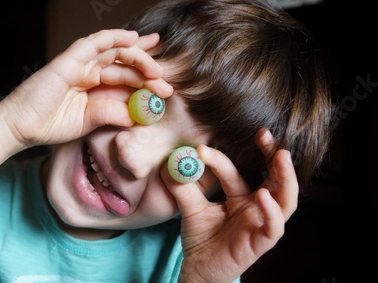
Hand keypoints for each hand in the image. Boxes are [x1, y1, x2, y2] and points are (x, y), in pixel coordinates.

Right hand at [0, 29, 172, 145]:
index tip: (164, 83)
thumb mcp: (89, 121)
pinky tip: (132, 38)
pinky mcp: (69, 59)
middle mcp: (89, 72)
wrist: (22, 127)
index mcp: (94, 86)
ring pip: (114, 51)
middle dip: (147, 69)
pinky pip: (94, 42)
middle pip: (124, 63)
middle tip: (165, 80)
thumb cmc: (50, 125)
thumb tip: (137, 115)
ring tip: (156, 68)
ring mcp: (79, 63)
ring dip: (137, 57)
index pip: (125, 76)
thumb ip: (111, 114)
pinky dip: (114, 37)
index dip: (145, 77)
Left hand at [162, 129, 298, 282]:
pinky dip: (272, 211)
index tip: (200, 148)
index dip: (222, 158)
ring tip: (279, 157)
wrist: (198, 268)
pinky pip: (275, 227)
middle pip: (274, 178)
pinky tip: (262, 196)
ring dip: (285, 178)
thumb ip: (182, 187)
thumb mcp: (190, 208)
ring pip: (285, 200)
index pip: (238, 171)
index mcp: (241, 196)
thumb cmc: (200, 238)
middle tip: (265, 134)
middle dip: (274, 155)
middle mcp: (256, 207)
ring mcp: (261, 223)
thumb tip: (170, 160)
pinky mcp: (261, 242)